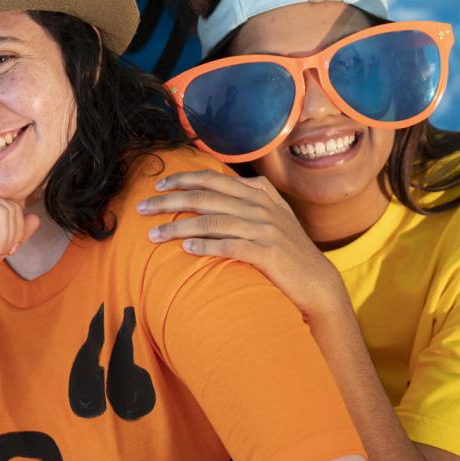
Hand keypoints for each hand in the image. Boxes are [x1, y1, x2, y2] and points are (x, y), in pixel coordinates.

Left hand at [137, 169, 344, 322]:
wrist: (317, 282)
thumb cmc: (287, 250)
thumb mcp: (270, 215)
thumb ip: (245, 199)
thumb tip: (210, 191)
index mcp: (258, 192)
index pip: (212, 178)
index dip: (182, 179)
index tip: (158, 185)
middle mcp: (260, 206)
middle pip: (205, 196)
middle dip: (169, 199)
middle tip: (142, 206)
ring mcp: (264, 228)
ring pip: (212, 221)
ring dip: (177, 226)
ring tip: (153, 235)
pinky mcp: (267, 253)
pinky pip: (229, 245)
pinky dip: (206, 245)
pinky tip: (186, 248)